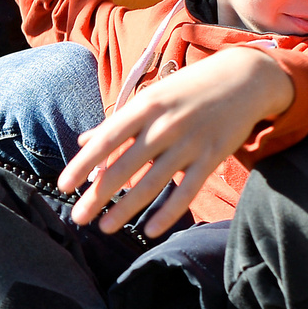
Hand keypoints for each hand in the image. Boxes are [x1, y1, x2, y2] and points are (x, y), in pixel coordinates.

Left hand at [58, 46, 296, 234]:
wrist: (244, 77)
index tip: (63, 185)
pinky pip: (186, 191)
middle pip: (125, 166)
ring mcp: (190, 142)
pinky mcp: (212, 157)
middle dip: (98, 195)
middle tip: (78, 217)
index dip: (84, 164)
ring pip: (152, 183)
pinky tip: (149, 230)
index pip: (107, 139)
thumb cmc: (187, 89)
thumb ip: (118, 123)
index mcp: (145, 106)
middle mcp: (164, 125)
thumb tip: (83, 142)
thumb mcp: (151, 97)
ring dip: (126, 209)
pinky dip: (168, 212)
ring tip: (104, 228)